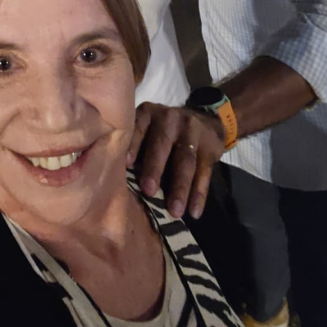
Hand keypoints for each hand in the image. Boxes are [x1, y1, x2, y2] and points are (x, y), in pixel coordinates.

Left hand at [128, 103, 224, 219]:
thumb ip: (135, 148)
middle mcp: (169, 118)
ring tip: (174, 212)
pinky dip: (199, 194)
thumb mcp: (147, 130)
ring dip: (180, 188)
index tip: (126, 164)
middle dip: (155, 168)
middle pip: (162, 144)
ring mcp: (192, 130)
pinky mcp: (210, 147)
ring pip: (186, 161)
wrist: (204, 121)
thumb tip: (116, 180)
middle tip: (148, 191)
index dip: (133, 145)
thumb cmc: (162, 133)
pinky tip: (194, 212)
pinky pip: (204, 172)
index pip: (139, 128)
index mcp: (147, 114)